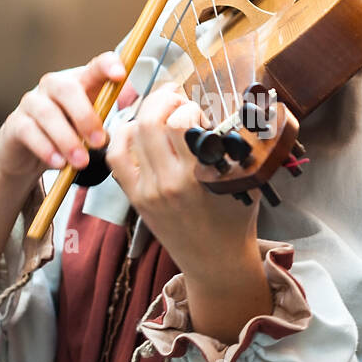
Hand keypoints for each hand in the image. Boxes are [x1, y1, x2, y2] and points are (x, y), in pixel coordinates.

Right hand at [0, 51, 134, 181]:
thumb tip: (136, 124)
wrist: (26, 154)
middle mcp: (53, 86)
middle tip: (99, 142)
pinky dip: (46, 148)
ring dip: (67, 138)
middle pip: (67, 88)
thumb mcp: (91, 126)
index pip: (95, 65)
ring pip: (47, 113)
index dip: (107, 66)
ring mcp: (32, 103)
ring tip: (81, 161)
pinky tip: (59, 163)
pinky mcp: (15, 124)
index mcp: (79, 82)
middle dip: (85, 115)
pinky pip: (29, 132)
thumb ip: (109, 120)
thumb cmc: (66, 134)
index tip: (120, 74)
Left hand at [105, 83, 260, 274]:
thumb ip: (238, 147)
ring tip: (161, 112)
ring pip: (131, 134)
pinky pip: (116, 158)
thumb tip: (233, 109)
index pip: (180, 123)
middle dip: (164, 99)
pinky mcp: (136, 198)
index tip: (199, 114)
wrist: (216, 262)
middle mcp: (168, 183)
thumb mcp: (245, 180)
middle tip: (176, 99)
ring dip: (146, 114)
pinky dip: (122, 137)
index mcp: (198, 177)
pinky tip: (137, 131)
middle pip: (150, 121)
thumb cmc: (235, 220)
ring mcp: (147, 191)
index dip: (190, 108)